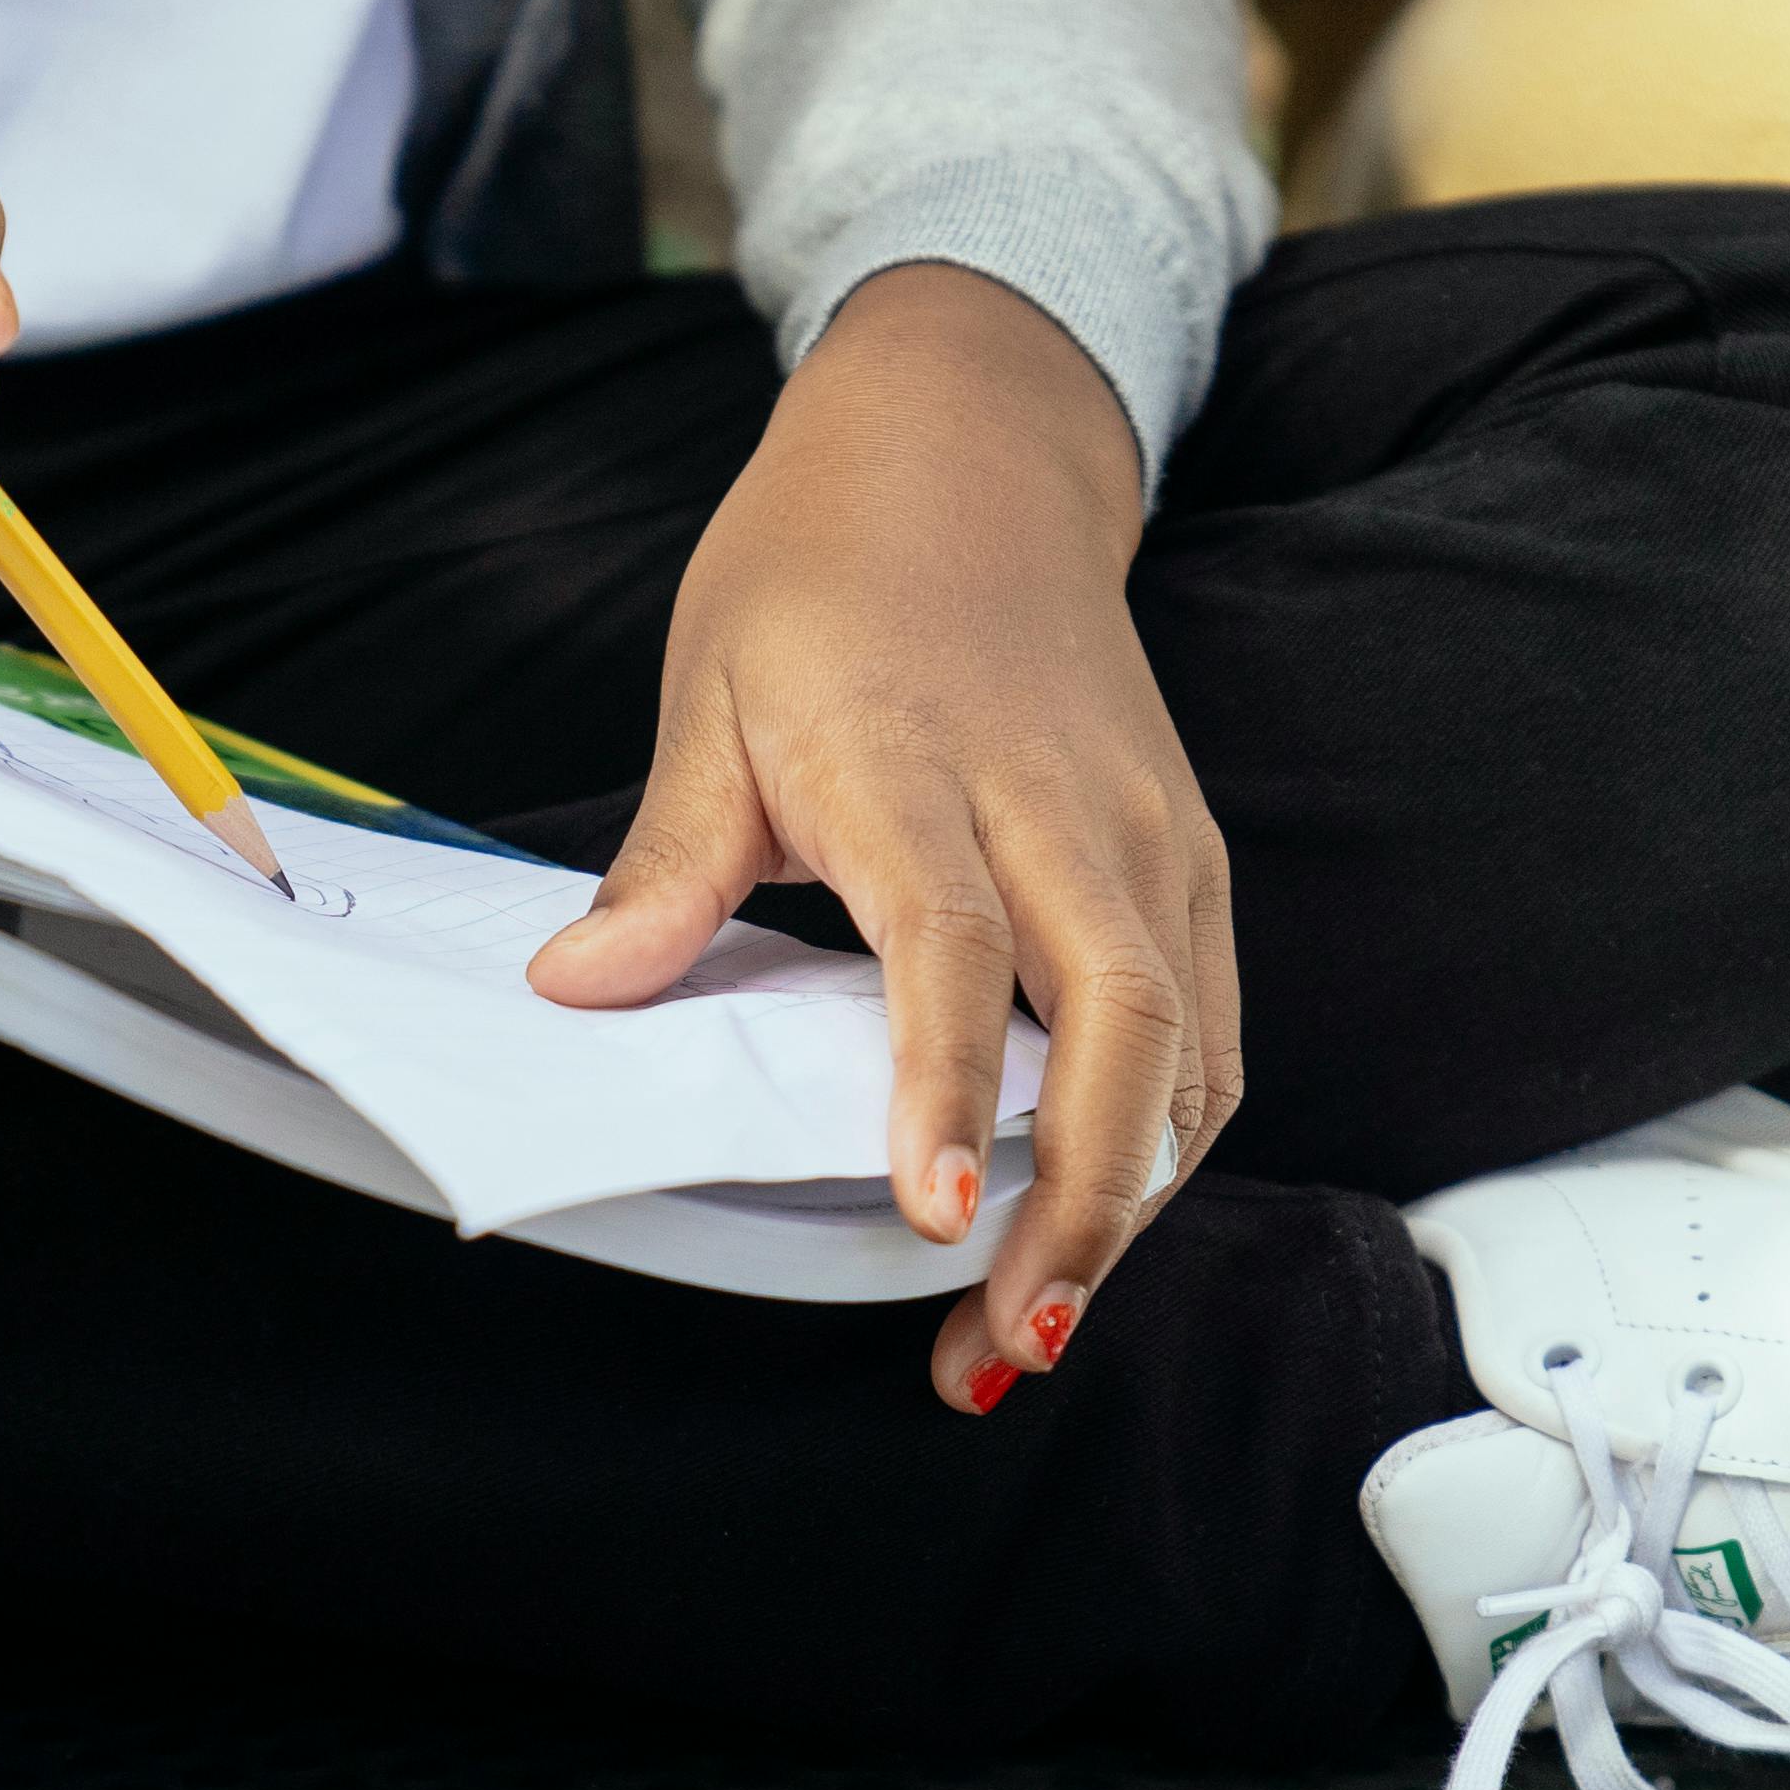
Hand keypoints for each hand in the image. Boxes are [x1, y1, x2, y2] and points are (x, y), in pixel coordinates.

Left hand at [525, 265, 1237, 1411]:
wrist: (971, 447)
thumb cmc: (824, 573)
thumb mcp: (710, 691)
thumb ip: (668, 859)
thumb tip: (580, 988)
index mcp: (922, 764)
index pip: (956, 946)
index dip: (949, 1090)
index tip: (937, 1219)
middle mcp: (1064, 805)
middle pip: (1123, 1022)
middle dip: (1087, 1203)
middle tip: (1016, 1342)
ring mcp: (1148, 831)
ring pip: (1189, 1045)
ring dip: (1134, 1197)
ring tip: (1038, 1325)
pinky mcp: (1189, 856)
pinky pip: (1209, 1024)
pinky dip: (1170, 1137)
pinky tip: (1100, 1219)